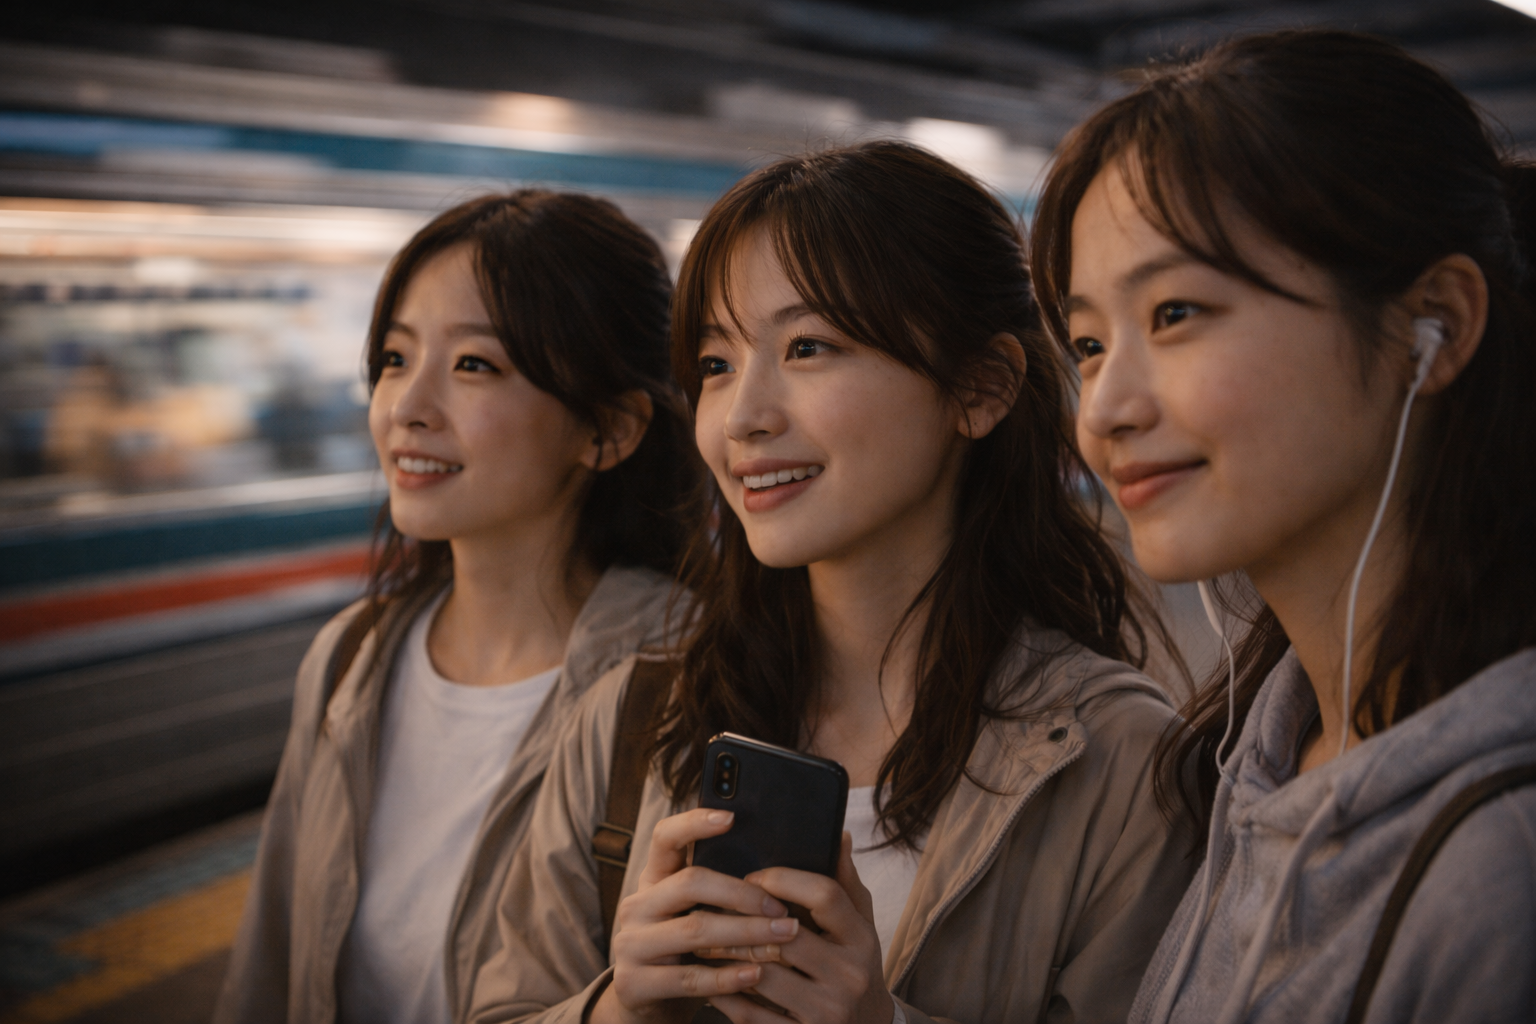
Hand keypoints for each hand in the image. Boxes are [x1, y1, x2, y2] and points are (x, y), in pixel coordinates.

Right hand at [591, 808, 801, 1023]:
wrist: (647, 1006)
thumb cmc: (685, 953)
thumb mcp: (694, 916)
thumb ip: (720, 893)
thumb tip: (779, 867)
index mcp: (653, 881)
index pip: (664, 838)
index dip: (694, 823)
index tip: (731, 817)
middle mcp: (636, 906)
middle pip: (690, 882)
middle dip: (743, 893)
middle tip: (782, 906)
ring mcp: (631, 945)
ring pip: (695, 930)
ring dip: (746, 932)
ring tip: (784, 935)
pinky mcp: (634, 983)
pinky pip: (689, 978)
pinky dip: (727, 976)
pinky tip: (756, 975)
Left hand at [708, 833, 892, 1023]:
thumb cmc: (854, 965)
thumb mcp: (860, 924)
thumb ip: (845, 882)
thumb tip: (838, 834)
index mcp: (863, 938)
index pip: (825, 896)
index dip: (784, 880)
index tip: (752, 877)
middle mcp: (851, 975)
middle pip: (786, 936)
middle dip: (742, 920)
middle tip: (710, 906)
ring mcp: (828, 1011)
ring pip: (763, 975)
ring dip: (726, 957)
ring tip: (702, 940)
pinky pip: (753, 1016)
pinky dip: (726, 996)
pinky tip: (709, 980)